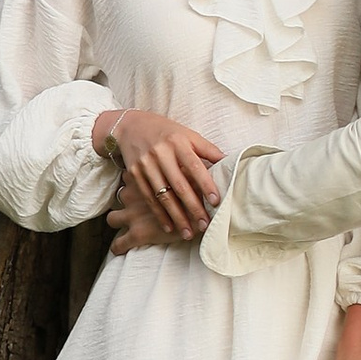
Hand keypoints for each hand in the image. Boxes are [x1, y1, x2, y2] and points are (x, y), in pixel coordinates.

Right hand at [94, 105, 223, 243]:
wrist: (130, 126)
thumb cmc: (166, 132)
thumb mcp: (188, 134)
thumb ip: (208, 149)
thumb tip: (230, 162)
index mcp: (178, 142)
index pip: (195, 166)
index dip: (206, 184)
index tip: (216, 201)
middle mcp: (161, 153)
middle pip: (179, 185)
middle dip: (193, 207)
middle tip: (205, 225)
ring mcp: (146, 164)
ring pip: (163, 196)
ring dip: (177, 217)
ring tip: (188, 233)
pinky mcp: (135, 174)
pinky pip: (149, 198)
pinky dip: (159, 214)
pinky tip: (169, 227)